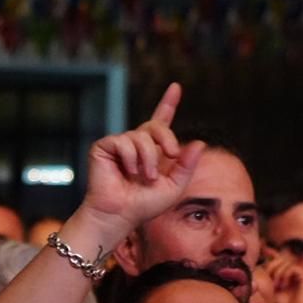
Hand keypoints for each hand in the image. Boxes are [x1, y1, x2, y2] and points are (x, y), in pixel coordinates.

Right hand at [75, 83, 204, 236]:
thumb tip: (199, 143)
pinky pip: (123, 141)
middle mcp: (135, 144)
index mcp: (152, 151)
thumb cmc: (144, 205)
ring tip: (143, 176)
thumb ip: (187, 166)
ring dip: (148, 157)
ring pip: (140, 136)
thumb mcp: (174, 186)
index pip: (160, 122)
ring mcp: (119, 145)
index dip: (168, 104)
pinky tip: (128, 171)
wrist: (120, 215)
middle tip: (171, 155)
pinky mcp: (103, 147)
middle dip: (167, 138)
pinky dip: (130, 157)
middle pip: (155, 125)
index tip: (175, 87)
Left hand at [263, 254, 302, 302]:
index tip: (263, 254)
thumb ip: (267, 279)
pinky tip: (284, 285)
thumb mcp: (271, 291)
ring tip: (277, 285)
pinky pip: (293, 267)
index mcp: (286, 273)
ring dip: (278, 273)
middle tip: (270, 280)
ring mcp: (300, 273)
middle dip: (272, 267)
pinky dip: (285, 275)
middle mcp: (294, 271)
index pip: (277, 260)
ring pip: (286, 262)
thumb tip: (257, 268)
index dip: (270, 257)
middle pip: (280, 258)